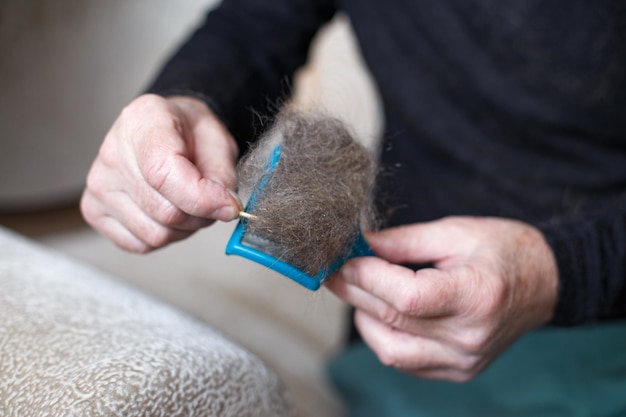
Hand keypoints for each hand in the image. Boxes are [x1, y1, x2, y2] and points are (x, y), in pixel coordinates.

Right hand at [81, 94, 240, 252]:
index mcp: (143, 121)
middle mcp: (112, 152)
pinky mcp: (94, 210)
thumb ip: (223, 176)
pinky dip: (164, 237)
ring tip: (187, 203)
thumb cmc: (190, 134)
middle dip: (200, 215)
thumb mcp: (218, 141)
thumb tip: (225, 209)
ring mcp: (99, 184)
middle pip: (165, 211)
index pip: (163, 174)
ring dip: (184, 228)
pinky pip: (140, 244)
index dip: (202, 198)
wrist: (165, 131)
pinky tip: (166, 211)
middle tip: (210, 199)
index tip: (229, 206)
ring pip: (155, 234)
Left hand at [326, 216, 557, 381]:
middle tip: (333, 269)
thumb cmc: (503, 250)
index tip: (343, 257)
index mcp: (477, 296)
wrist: (544, 282)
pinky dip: (382, 336)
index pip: (407, 296)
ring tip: (355, 288)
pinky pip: (404, 360)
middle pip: (393, 318)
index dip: (367, 277)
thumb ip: (402, 241)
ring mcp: (464, 360)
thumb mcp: (454, 232)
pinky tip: (379, 312)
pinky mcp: (458, 370)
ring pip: (390, 349)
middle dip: (353, 291)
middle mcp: (470, 337)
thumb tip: (358, 244)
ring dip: (363, 317)